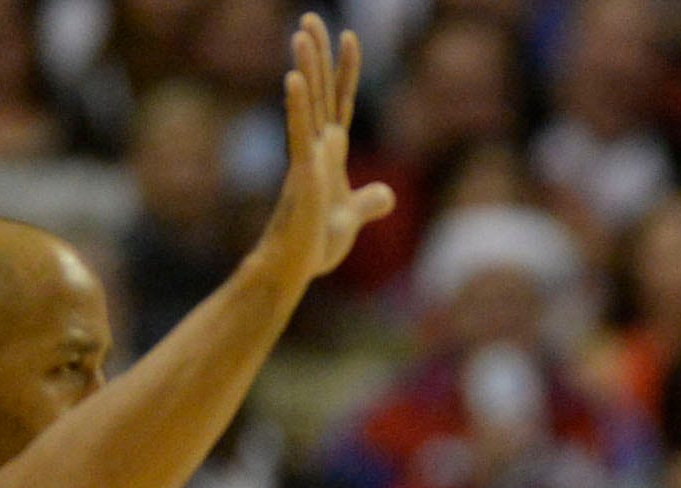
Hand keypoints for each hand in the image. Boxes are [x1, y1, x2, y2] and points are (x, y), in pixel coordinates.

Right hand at [259, 15, 395, 287]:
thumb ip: (369, 203)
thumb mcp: (351, 219)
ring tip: (301, 34)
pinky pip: (298, 136)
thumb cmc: (314, 244)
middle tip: (311, 18)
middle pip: (319, 92)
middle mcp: (315, 149)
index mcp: (329, 154)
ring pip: (307, 106)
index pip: (340, 102)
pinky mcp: (301, 178)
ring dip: (306, 69)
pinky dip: (297, 108)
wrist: (293, 269)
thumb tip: (387, 195)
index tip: (349, 38)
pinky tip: (293, 80)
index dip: (345, 71)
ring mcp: (307, 160)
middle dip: (318, 55)